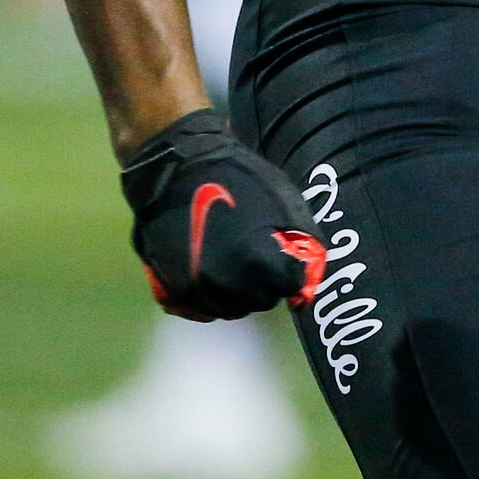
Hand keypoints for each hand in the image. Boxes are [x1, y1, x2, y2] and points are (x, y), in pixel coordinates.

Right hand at [118, 109, 327, 320]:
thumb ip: (304, 241)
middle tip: (255, 251)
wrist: (175, 168)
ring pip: (231, 308)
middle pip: (261, 301)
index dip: (288, 268)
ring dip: (238, 292)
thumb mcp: (284, 200)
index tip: (280, 252)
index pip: (289, 287)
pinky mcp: (171, 294)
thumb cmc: (236, 178)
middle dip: (265, 282)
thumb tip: (307, 281)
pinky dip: (210, 297)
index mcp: (258, 265)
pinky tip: (210, 270)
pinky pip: (202, 310)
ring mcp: (196, 294)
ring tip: (232, 258)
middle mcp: (227, 288)